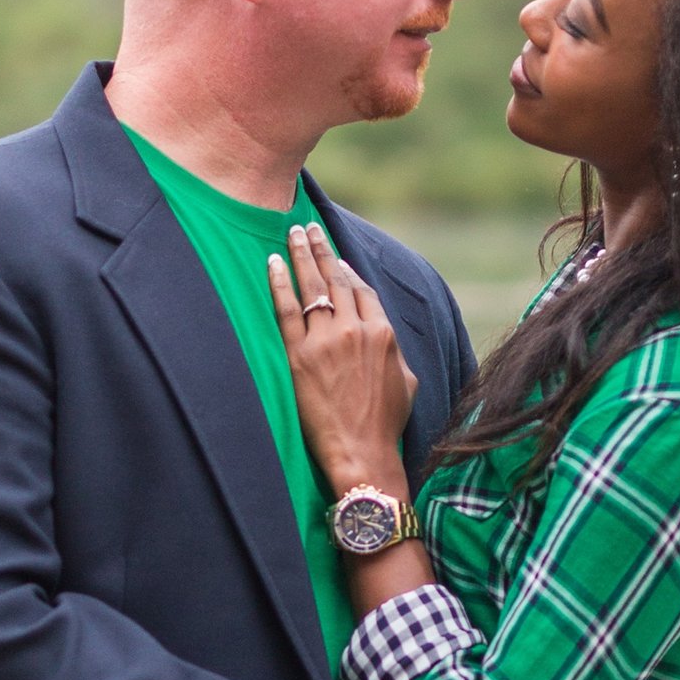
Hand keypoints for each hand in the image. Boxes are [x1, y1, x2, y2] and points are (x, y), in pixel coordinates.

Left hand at [267, 223, 416, 493]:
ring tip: (292, 232)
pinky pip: (287, 310)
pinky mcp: (300, 355)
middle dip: (322, 249)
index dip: (347, 271)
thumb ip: (393, 350)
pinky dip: (280, 283)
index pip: (362, 290)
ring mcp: (326, 341)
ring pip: (313, 287)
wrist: (362, 452)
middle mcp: (356, 330)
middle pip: (336, 279)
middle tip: (309, 227)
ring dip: (302, 254)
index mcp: (384, 333)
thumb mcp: (405, 380)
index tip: (335, 259)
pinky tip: (274, 263)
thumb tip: (383, 336)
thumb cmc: (385, 424)